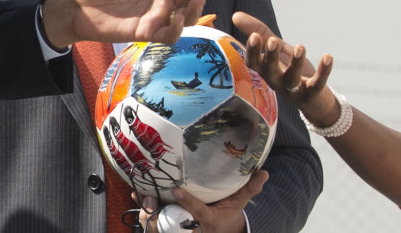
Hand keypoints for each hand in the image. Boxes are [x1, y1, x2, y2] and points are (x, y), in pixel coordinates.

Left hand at [139, 171, 269, 232]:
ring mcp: (182, 227)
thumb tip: (264, 172)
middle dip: (161, 212)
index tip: (176, 189)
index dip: (187, 201)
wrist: (220, 231)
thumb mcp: (239, 202)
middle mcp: (193, 226)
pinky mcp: (173, 225)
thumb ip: (250, 188)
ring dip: (150, 212)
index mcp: (209, 219)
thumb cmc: (228, 213)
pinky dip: (146, 210)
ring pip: (163, 224)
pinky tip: (136, 196)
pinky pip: (157, 221)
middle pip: (174, 222)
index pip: (198, 211)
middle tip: (149, 197)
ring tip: (140, 195)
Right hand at [233, 11, 338, 127]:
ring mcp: (294, 90)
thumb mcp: (276, 49)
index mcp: (265, 69)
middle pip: (270, 71)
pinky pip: (317, 84)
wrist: (314, 99)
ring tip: (300, 47)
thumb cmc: (289, 69)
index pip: (253, 63)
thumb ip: (258, 31)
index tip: (254, 36)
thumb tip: (235, 15)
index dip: (253, 51)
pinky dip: (323, 71)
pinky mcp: (312, 94)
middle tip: (273, 41)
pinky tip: (328, 57)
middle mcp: (276, 81)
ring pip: (292, 78)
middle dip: (271, 56)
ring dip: (296, 63)